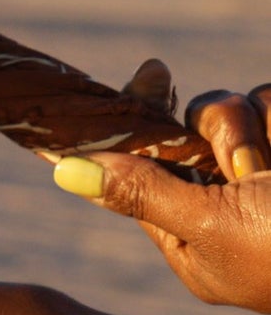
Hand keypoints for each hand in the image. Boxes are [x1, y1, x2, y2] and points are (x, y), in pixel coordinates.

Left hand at [51, 59, 270, 312]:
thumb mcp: (215, 227)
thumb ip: (144, 194)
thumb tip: (64, 172)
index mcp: (195, 241)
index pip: (145, 163)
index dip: (141, 117)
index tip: (152, 72)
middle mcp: (234, 207)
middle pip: (195, 126)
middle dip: (222, 132)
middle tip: (247, 168)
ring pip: (244, 107)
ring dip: (264, 129)